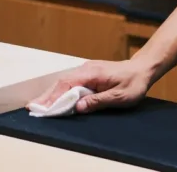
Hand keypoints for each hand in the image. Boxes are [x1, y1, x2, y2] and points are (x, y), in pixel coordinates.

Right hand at [31, 57, 154, 113]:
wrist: (143, 69)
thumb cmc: (134, 83)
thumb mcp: (120, 96)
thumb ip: (98, 101)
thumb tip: (78, 107)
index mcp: (92, 73)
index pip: (67, 84)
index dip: (53, 97)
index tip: (42, 108)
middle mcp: (87, 69)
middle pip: (62, 82)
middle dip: (47, 95)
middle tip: (32, 108)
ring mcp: (87, 70)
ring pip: (65, 81)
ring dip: (52, 93)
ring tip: (39, 106)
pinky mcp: (89, 73)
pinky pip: (71, 82)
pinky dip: (61, 90)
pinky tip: (56, 99)